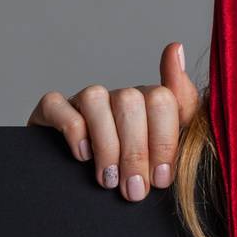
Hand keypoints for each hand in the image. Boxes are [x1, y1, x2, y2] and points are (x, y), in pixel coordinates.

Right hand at [26, 42, 200, 202]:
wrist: (88, 188)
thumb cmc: (136, 170)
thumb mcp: (170, 149)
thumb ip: (184, 104)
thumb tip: (176, 47)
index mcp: (151, 101)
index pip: (163, 99)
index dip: (164, 141)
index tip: (160, 178)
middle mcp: (119, 95)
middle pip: (131, 102)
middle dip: (135, 152)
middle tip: (134, 190)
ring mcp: (85, 100)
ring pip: (95, 99)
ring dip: (105, 145)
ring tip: (108, 180)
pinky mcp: (52, 109)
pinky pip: (57, 105)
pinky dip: (73, 131)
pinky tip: (82, 157)